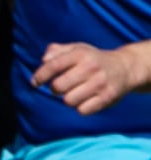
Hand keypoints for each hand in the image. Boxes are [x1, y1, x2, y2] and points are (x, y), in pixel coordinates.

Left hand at [29, 42, 147, 114]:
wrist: (124, 68)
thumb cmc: (92, 59)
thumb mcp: (77, 49)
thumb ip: (57, 51)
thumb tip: (44, 60)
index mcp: (81, 54)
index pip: (53, 65)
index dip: (40, 76)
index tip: (35, 82)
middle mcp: (91, 68)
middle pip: (58, 87)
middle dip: (55, 89)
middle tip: (61, 86)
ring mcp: (100, 83)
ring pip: (68, 101)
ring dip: (68, 99)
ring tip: (75, 92)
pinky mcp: (107, 97)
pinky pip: (82, 110)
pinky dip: (81, 107)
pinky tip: (86, 99)